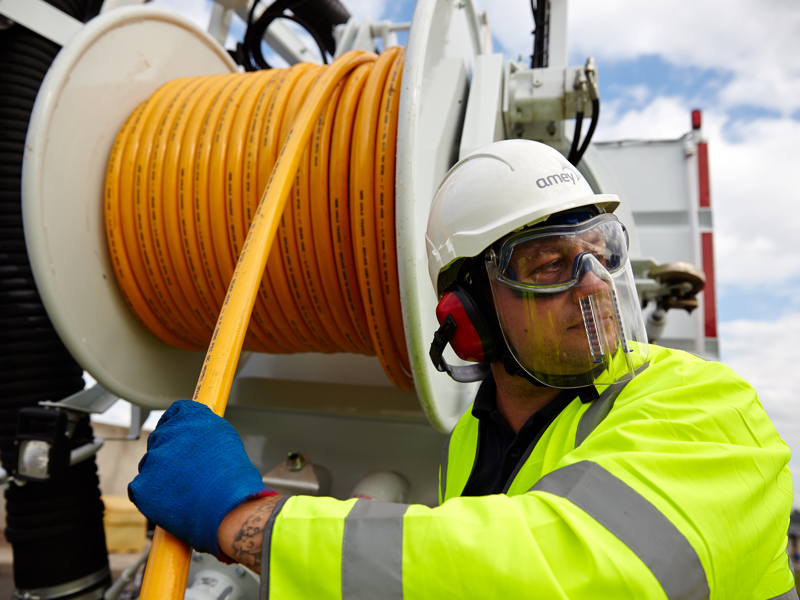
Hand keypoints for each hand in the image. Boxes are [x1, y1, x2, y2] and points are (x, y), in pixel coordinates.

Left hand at [128, 400, 273, 557]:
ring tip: (185, 490)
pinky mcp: (141, 484)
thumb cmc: (235, 479)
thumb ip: (204, 432)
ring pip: (150, 465)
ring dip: (160, 476)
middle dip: (169, 454)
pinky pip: (140, 488)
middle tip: (186, 472)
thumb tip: (195, 436)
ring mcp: (152, 458)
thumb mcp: (226, 440)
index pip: (175, 413)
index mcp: (191, 416)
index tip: (179, 437)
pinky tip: (173, 501)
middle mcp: (169, 431)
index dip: (177, 427)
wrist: (230, 508)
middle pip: (159, 439)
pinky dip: (152, 496)